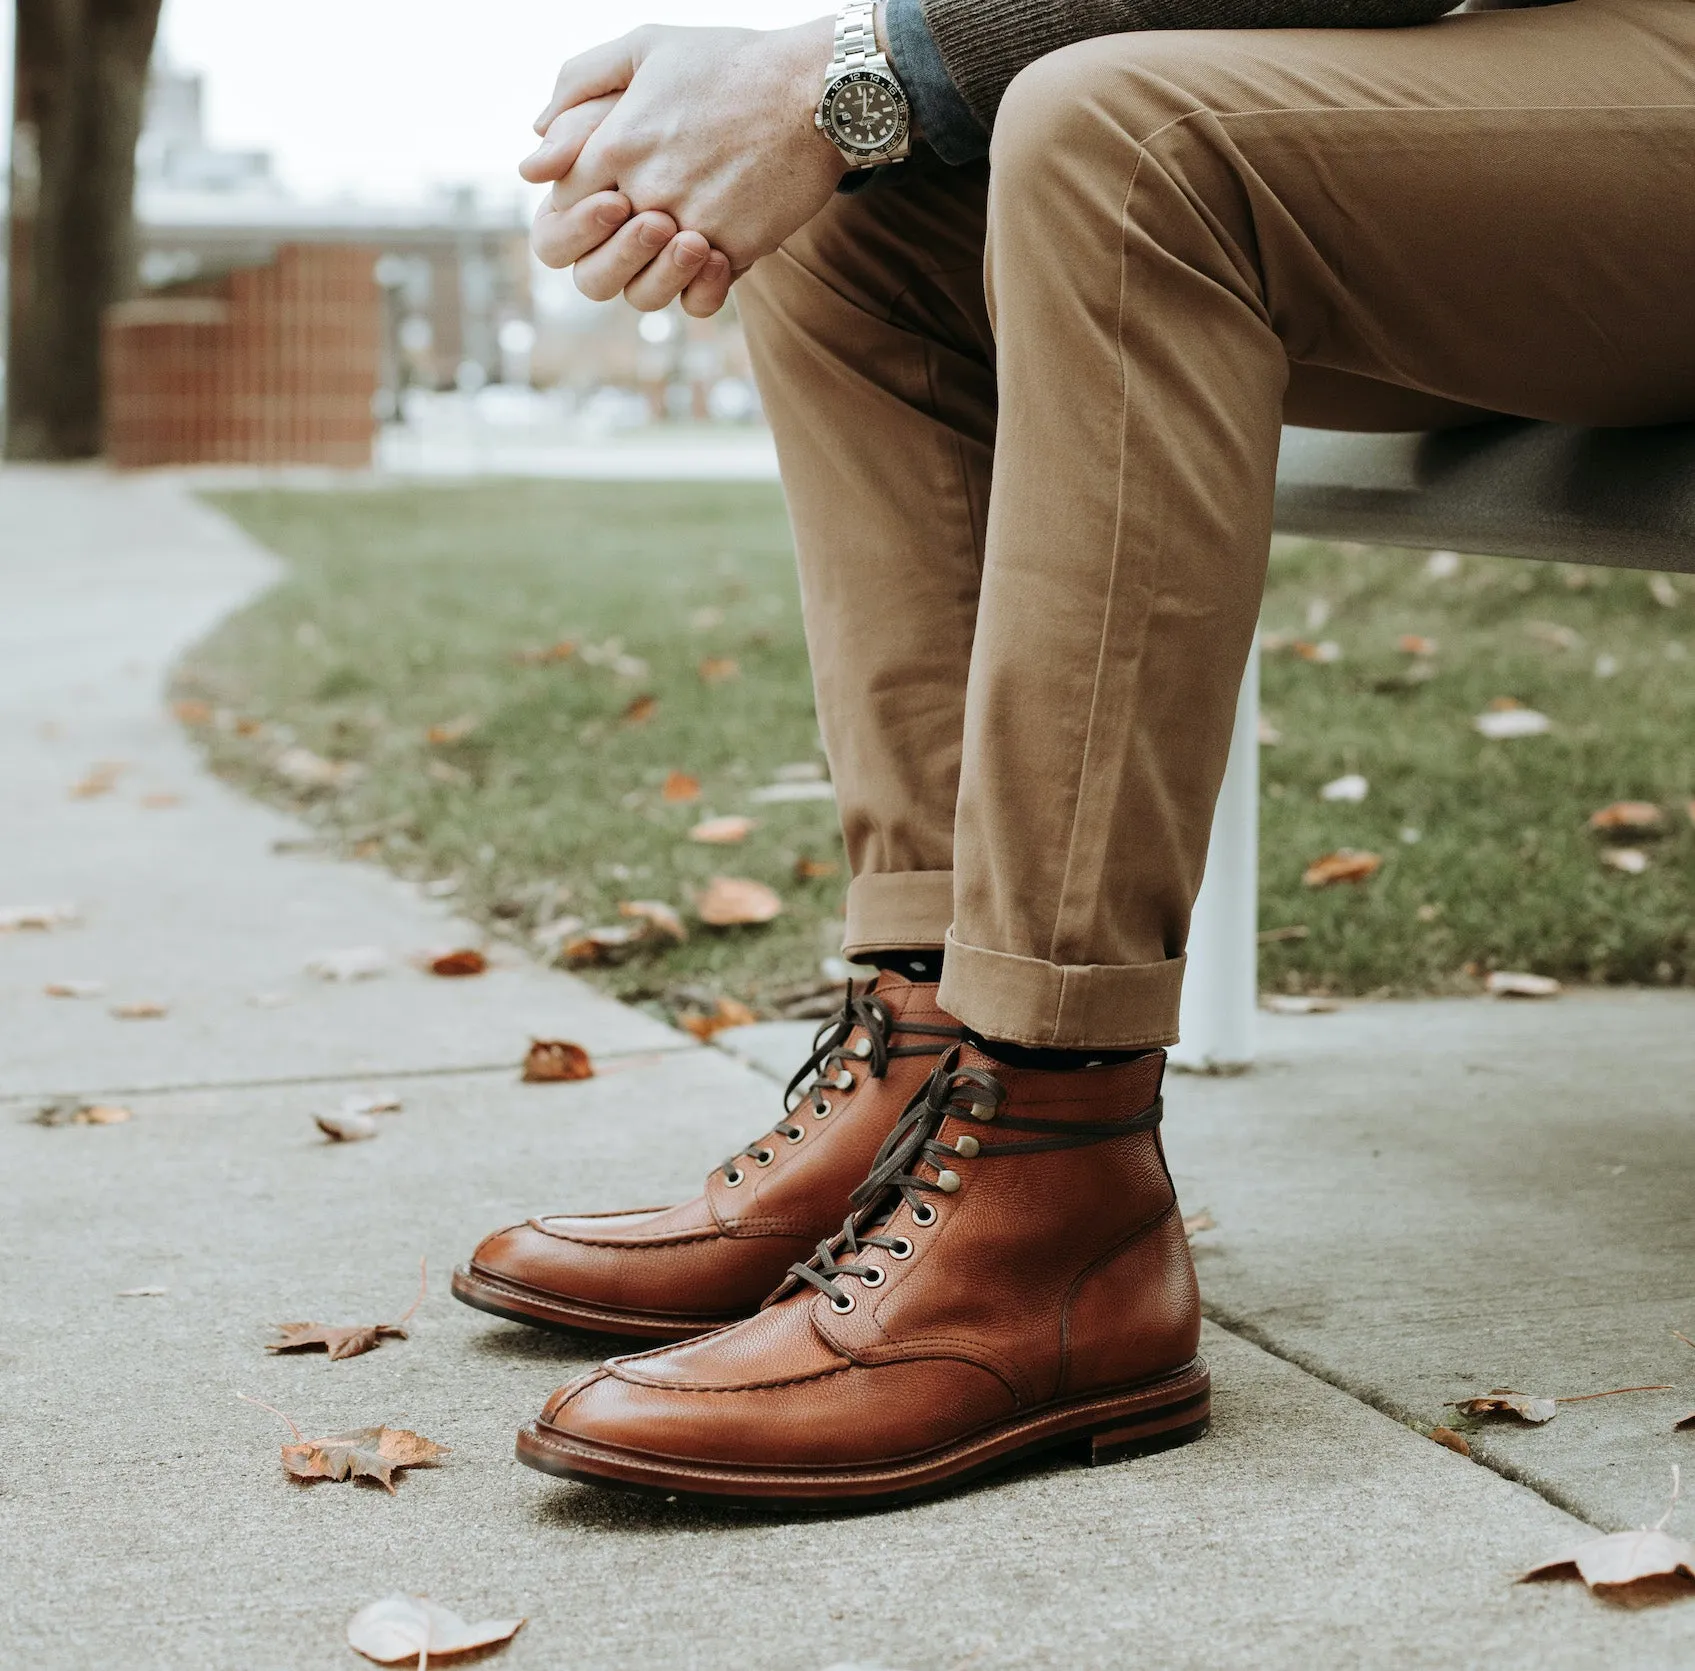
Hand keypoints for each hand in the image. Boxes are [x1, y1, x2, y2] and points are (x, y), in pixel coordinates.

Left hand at [523, 20, 845, 316]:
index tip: (613, 204)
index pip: (560, 215)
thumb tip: (536, 143)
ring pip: (643, 294)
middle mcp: (645, 191)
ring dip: (657, 278)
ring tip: (687, 240)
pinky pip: (699, 300)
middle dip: (609, 264)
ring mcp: (690, 224)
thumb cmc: (732, 63)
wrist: (815, 88)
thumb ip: (579, 83)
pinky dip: (702, 291)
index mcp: (613, 145)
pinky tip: (717, 261)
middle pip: (591, 274)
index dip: (578, 223)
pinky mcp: (734, 247)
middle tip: (645, 232)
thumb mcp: (647, 46)